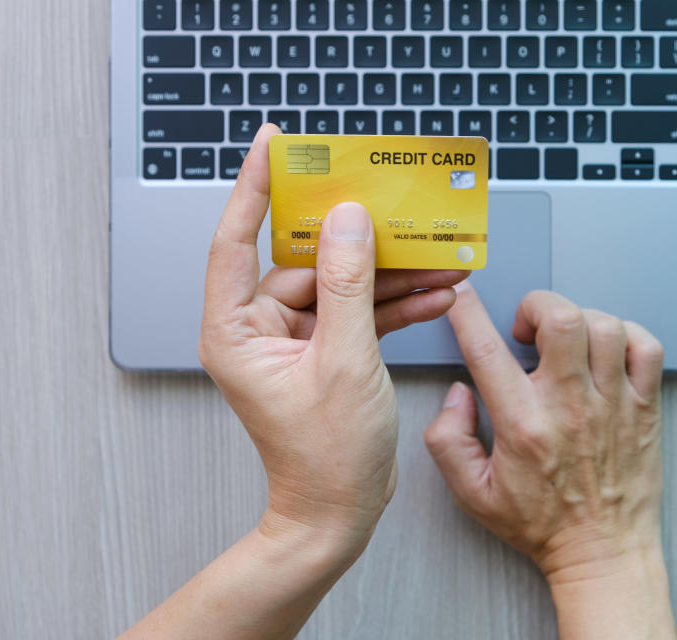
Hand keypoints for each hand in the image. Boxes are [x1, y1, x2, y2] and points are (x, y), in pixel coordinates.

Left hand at [124, 124, 467, 639]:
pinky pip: (358, 314)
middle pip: (308, 261)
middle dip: (361, 242)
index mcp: (239, 329)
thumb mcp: (344, 361)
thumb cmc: (327, 456)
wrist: (339, 514)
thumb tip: (349, 222)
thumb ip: (348, 286)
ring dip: (389, 276)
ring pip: (342, 287)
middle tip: (393, 206)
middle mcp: (259, 329)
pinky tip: (433, 295)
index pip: (238, 240)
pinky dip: (393, 306)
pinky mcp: (325, 353)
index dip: (254, 187)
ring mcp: (294, 341)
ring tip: (438, 260)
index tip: (273, 144)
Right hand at [424, 282, 674, 638]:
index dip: (468, 313)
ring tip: (565, 344)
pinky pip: (645, 347)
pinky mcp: (645, 407)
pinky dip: (626, 335)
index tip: (462, 297)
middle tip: (526, 329)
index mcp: (522, 425)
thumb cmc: (539, 524)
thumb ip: (448, 441)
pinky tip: (605, 353)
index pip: (487, 350)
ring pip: (604, 325)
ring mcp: (613, 404)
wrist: (602, 552)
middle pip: (561, 318)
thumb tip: (458, 392)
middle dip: (535, 306)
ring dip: (578, 321)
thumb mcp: (471, 494)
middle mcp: (570, 407)